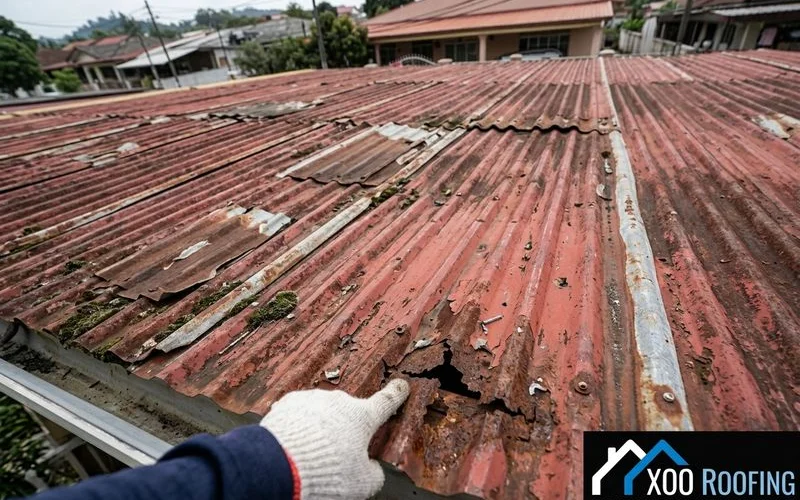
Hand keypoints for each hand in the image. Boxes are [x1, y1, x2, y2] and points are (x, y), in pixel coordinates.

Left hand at [260, 379, 409, 499]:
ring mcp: (313, 400)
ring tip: (311, 454)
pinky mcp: (289, 403)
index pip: (385, 402)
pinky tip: (294, 444)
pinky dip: (299, 426)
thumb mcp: (361, 483)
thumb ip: (373, 474)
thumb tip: (373, 470)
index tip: (401, 386)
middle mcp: (339, 403)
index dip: (395, 395)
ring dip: (321, 428)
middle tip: (338, 454)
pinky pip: (299, 414)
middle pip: (349, 413)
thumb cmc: (325, 473)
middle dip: (346, 429)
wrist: (280, 465)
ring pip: (322, 413)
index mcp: (363, 417)